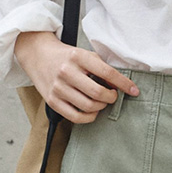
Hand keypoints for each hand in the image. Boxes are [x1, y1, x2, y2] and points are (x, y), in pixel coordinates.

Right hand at [13, 31, 139, 123]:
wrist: (37, 55)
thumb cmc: (65, 56)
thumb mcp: (84, 55)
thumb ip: (101, 68)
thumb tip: (120, 85)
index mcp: (78, 57)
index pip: (107, 73)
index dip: (124, 84)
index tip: (134, 91)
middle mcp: (67, 72)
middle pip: (98, 93)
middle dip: (111, 98)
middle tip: (113, 96)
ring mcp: (58, 88)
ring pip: (88, 106)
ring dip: (101, 107)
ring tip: (102, 102)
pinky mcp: (52, 101)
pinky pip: (75, 117)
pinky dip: (89, 117)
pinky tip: (92, 112)